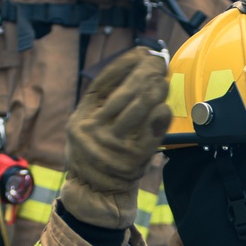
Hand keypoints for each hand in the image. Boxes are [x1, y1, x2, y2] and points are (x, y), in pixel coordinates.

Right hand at [62, 48, 172, 228]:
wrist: (97, 192)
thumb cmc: (97, 152)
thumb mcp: (88, 125)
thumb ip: (105, 101)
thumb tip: (136, 66)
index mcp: (81, 118)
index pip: (104, 82)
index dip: (124, 65)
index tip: (141, 52)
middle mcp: (94, 130)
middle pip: (125, 92)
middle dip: (145, 73)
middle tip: (158, 63)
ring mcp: (114, 145)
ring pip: (140, 107)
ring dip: (155, 89)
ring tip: (162, 80)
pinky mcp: (134, 158)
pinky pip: (153, 129)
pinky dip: (161, 113)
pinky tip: (164, 104)